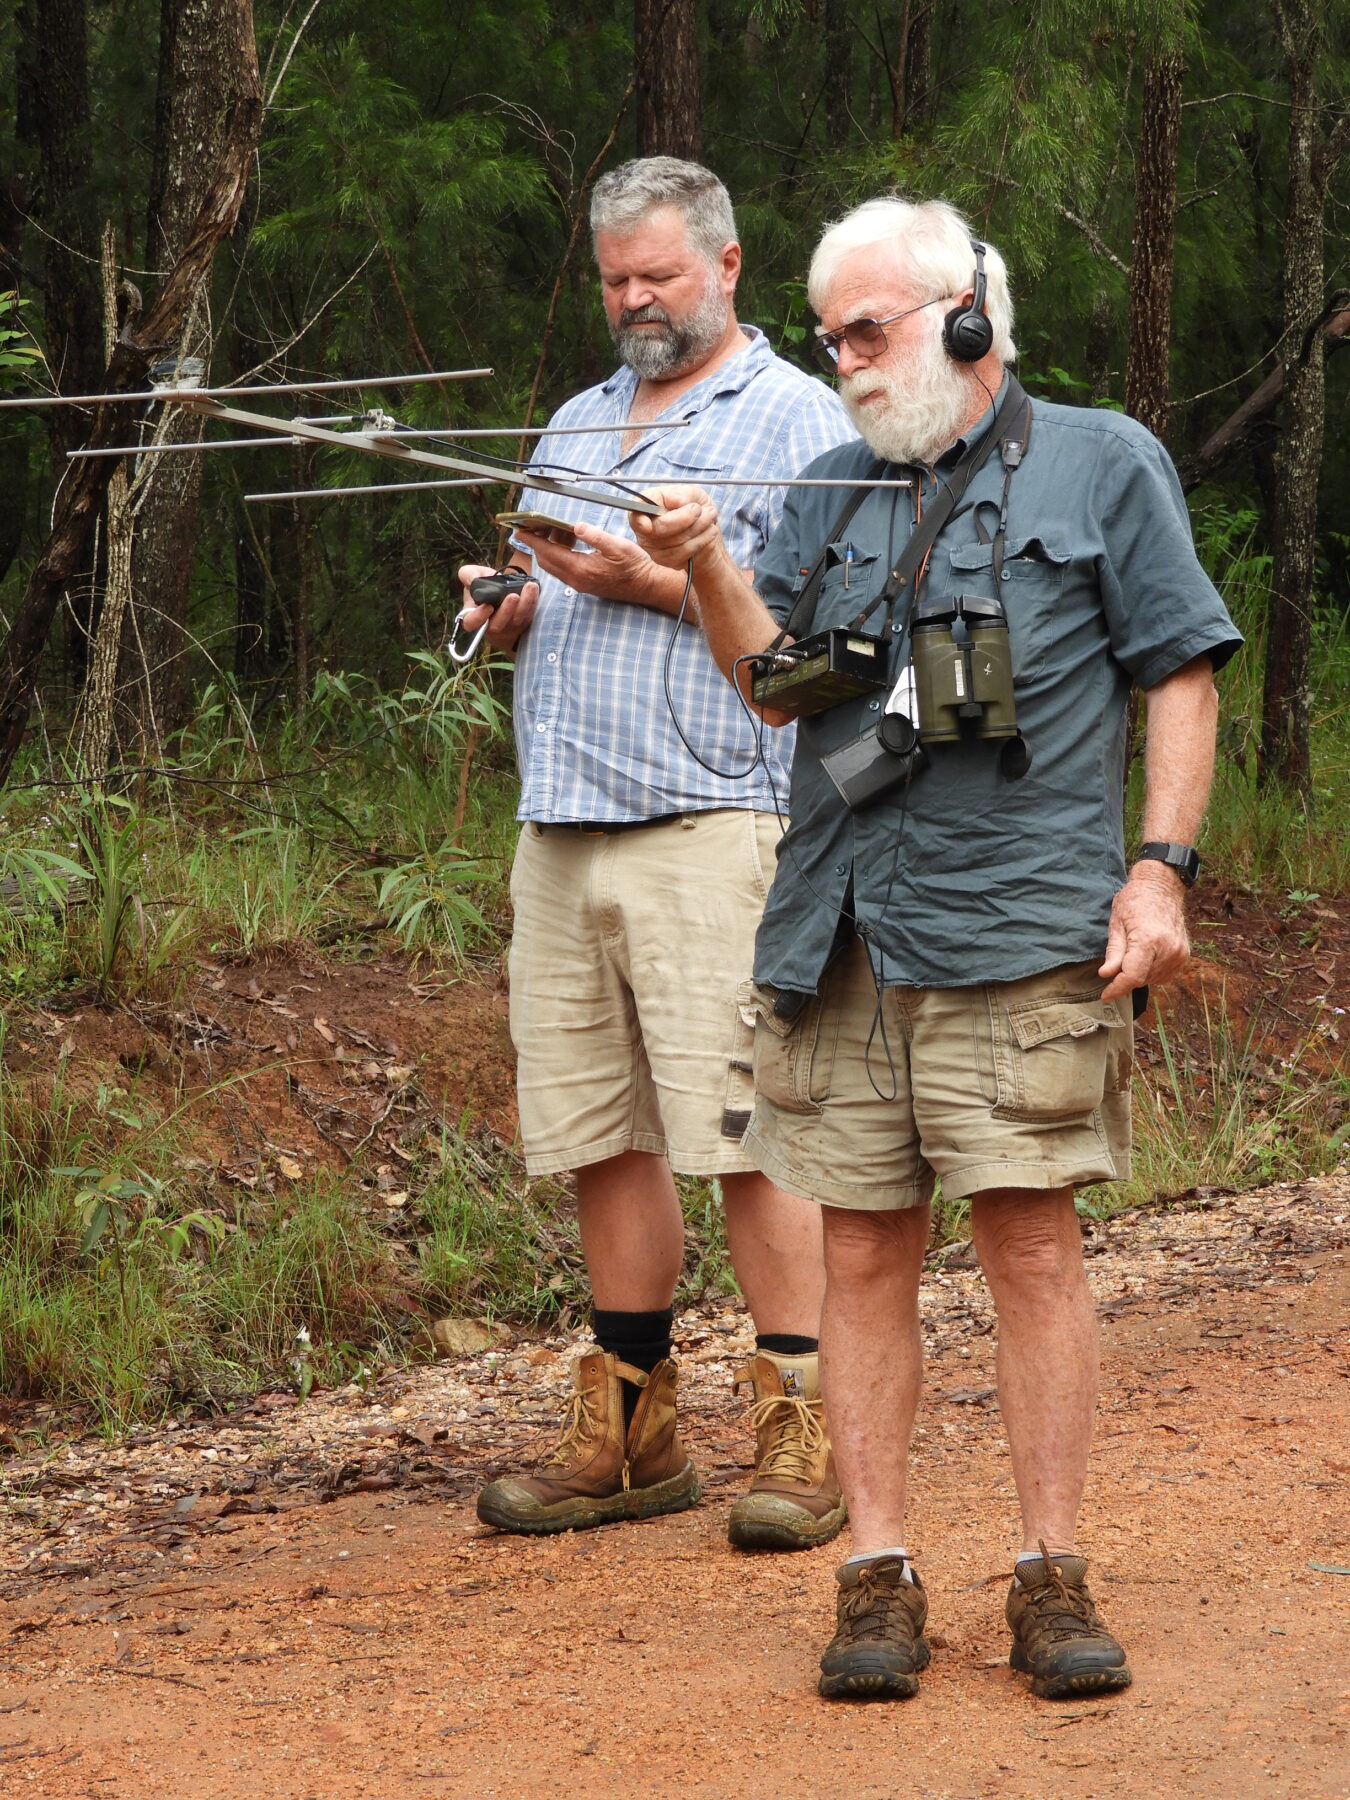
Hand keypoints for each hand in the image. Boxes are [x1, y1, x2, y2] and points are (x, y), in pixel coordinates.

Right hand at [455, 562, 537, 652]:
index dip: (479, 617)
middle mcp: (490, 624)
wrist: (503, 590)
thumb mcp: (474, 576)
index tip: (488, 606)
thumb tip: (472, 580)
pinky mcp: (523, 623)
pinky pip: (529, 615)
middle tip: (513, 596)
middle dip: (507, 610)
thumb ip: (468, 574)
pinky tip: (535, 589)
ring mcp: (508, 626)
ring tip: (530, 587)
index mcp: (473, 615)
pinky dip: (533, 602)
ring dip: (525, 604)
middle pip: (498, 624)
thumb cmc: (485, 586)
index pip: (471, 623)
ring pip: (517, 620)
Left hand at [518, 518, 659, 603]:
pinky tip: (572, 541)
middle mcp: (575, 580)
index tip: (519, 530)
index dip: (532, 540)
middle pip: (546, 560)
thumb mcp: (618, 546)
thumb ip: (596, 536)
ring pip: (554, 565)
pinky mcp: (583, 584)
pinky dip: (560, 554)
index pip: (548, 553)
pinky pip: (563, 568)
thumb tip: (577, 526)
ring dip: (551, 547)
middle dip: (539, 542)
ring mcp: (578, 584)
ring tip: (561, 530)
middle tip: (541, 525)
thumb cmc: (634, 566)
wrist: (646, 586)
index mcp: (581, 569)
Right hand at [630, 486, 727, 571]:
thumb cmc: (695, 507)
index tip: (647, 525)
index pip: (636, 512)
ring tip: (710, 516)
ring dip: (698, 527)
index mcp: (645, 504)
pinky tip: (709, 532)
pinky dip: (700, 541)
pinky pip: (682, 553)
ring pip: (673, 541)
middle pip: (658, 528)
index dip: (640, 520)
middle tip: (699, 509)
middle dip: (684, 518)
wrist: (707, 530)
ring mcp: (652, 545)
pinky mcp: (663, 560)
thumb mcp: (693, 493)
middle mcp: (644, 526)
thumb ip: (683, 494)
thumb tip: (675, 500)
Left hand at [1098, 862, 1190, 1003]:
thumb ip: (1114, 952)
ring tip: (1134, 952)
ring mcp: (1179, 953)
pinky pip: (1164, 975)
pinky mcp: (1184, 955)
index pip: (1132, 976)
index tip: (1105, 995)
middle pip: (1141, 979)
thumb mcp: (1116, 923)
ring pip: (1152, 979)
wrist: (1162, 887)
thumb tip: (1106, 974)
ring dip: (1139, 974)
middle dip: (1126, 977)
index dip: (1117, 988)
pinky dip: (1152, 971)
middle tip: (1117, 962)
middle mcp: (1169, 949)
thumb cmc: (1135, 901)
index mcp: (1149, 940)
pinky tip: (1146, 956)